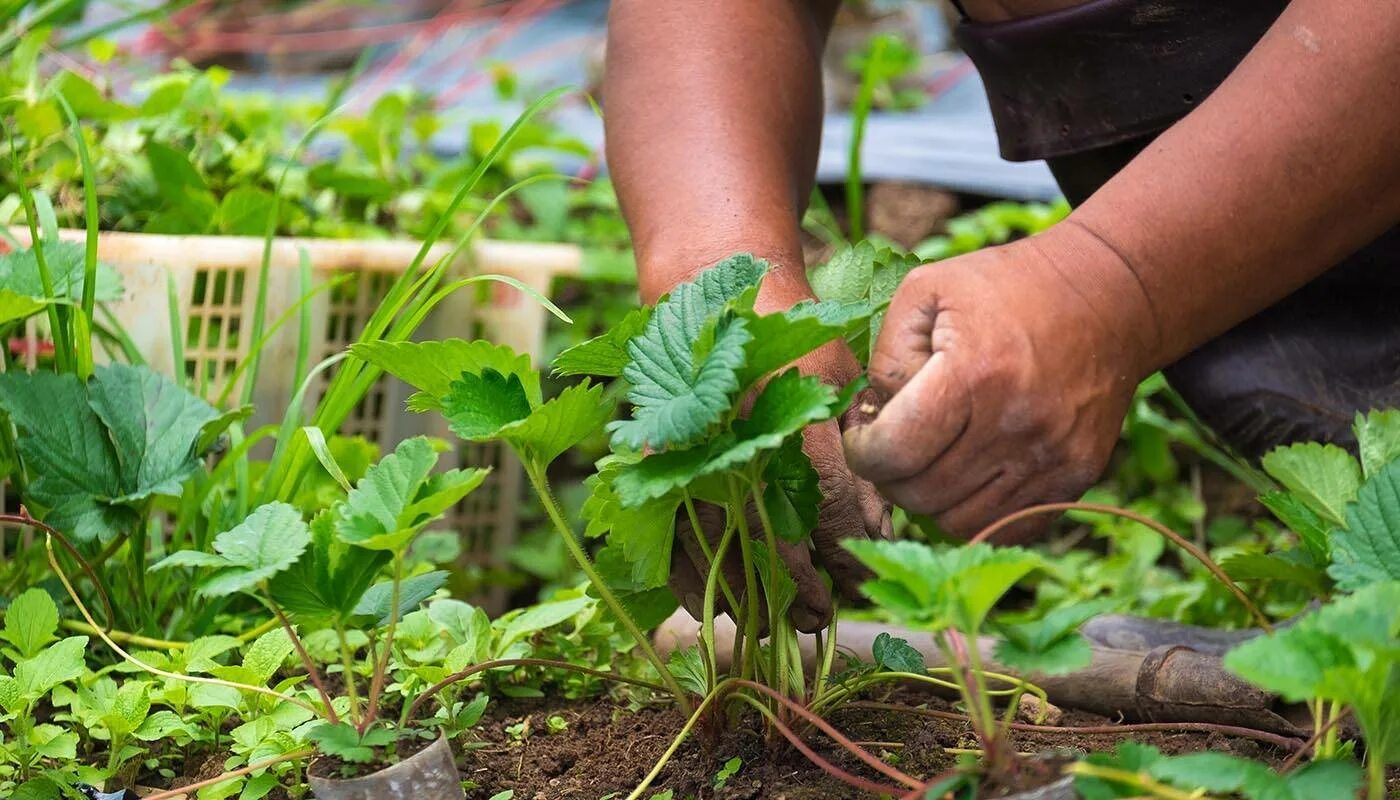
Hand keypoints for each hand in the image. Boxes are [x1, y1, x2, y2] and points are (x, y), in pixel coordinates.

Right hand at [669, 338, 890, 633]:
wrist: (705, 285)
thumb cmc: (786, 331)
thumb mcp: (839, 375)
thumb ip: (859, 450)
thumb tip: (877, 529)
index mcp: (788, 405)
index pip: (827, 501)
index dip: (846, 553)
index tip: (858, 581)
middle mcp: (734, 433)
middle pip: (769, 535)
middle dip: (800, 588)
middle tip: (823, 617)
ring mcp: (685, 449)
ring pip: (716, 546)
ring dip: (749, 596)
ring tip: (778, 625)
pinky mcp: (651, 462)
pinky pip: (666, 537)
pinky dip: (690, 581)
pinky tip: (714, 606)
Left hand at [844, 226, 1154, 540]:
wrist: (1107, 295)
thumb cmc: (1005, 287)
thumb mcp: (926, 291)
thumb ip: (886, 355)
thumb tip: (875, 419)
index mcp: (974, 373)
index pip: (895, 452)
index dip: (862, 452)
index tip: (862, 436)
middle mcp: (1017, 423)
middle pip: (921, 494)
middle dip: (891, 476)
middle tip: (893, 447)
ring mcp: (1052, 456)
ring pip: (958, 522)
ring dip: (931, 499)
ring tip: (929, 459)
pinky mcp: (1076, 476)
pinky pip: (1006, 526)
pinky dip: (975, 512)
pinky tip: (966, 474)